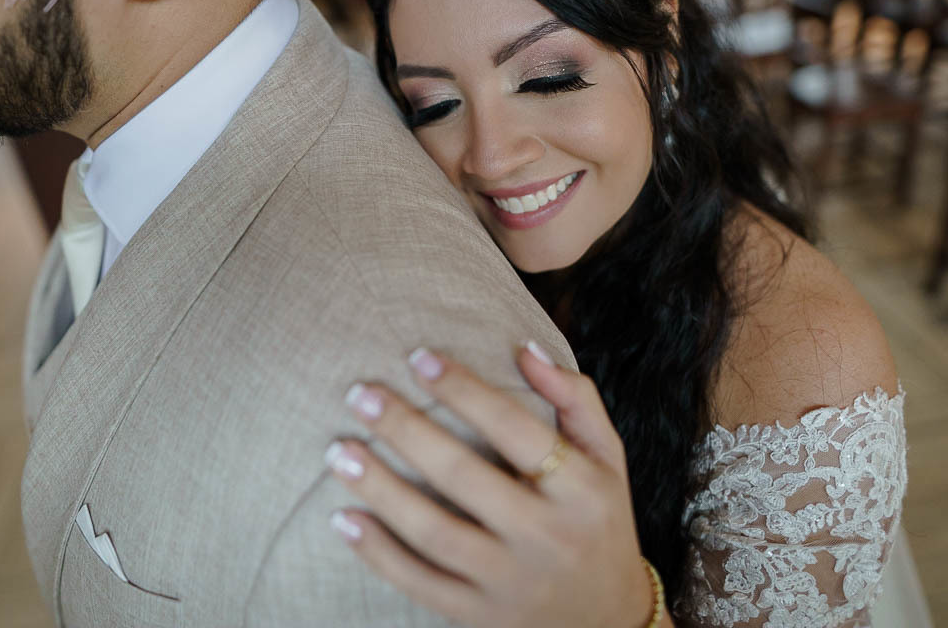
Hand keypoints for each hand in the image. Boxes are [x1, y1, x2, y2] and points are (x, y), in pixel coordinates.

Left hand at [326, 343, 663, 627]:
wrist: (609, 620)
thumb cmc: (598, 520)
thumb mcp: (607, 459)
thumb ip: (574, 398)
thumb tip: (523, 347)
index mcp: (582, 490)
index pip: (515, 429)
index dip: (463, 389)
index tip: (418, 357)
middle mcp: (547, 537)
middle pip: (462, 476)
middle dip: (405, 430)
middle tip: (360, 394)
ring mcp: (511, 583)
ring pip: (432, 531)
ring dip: (379, 488)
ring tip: (338, 451)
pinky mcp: (480, 616)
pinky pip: (419, 582)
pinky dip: (376, 552)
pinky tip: (342, 517)